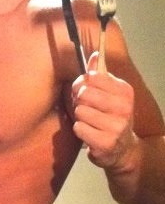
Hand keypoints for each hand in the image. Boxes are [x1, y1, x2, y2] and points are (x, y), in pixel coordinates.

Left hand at [71, 51, 136, 170]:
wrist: (123, 149)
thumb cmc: (111, 117)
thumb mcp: (110, 94)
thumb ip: (100, 74)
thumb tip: (94, 54)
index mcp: (125, 91)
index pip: (93, 76)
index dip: (83, 83)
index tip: (86, 91)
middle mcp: (123, 108)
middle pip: (84, 94)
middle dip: (79, 101)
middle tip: (85, 108)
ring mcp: (116, 127)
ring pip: (80, 111)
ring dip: (80, 117)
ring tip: (89, 122)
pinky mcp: (105, 143)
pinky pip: (79, 128)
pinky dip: (80, 130)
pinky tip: (89, 133)